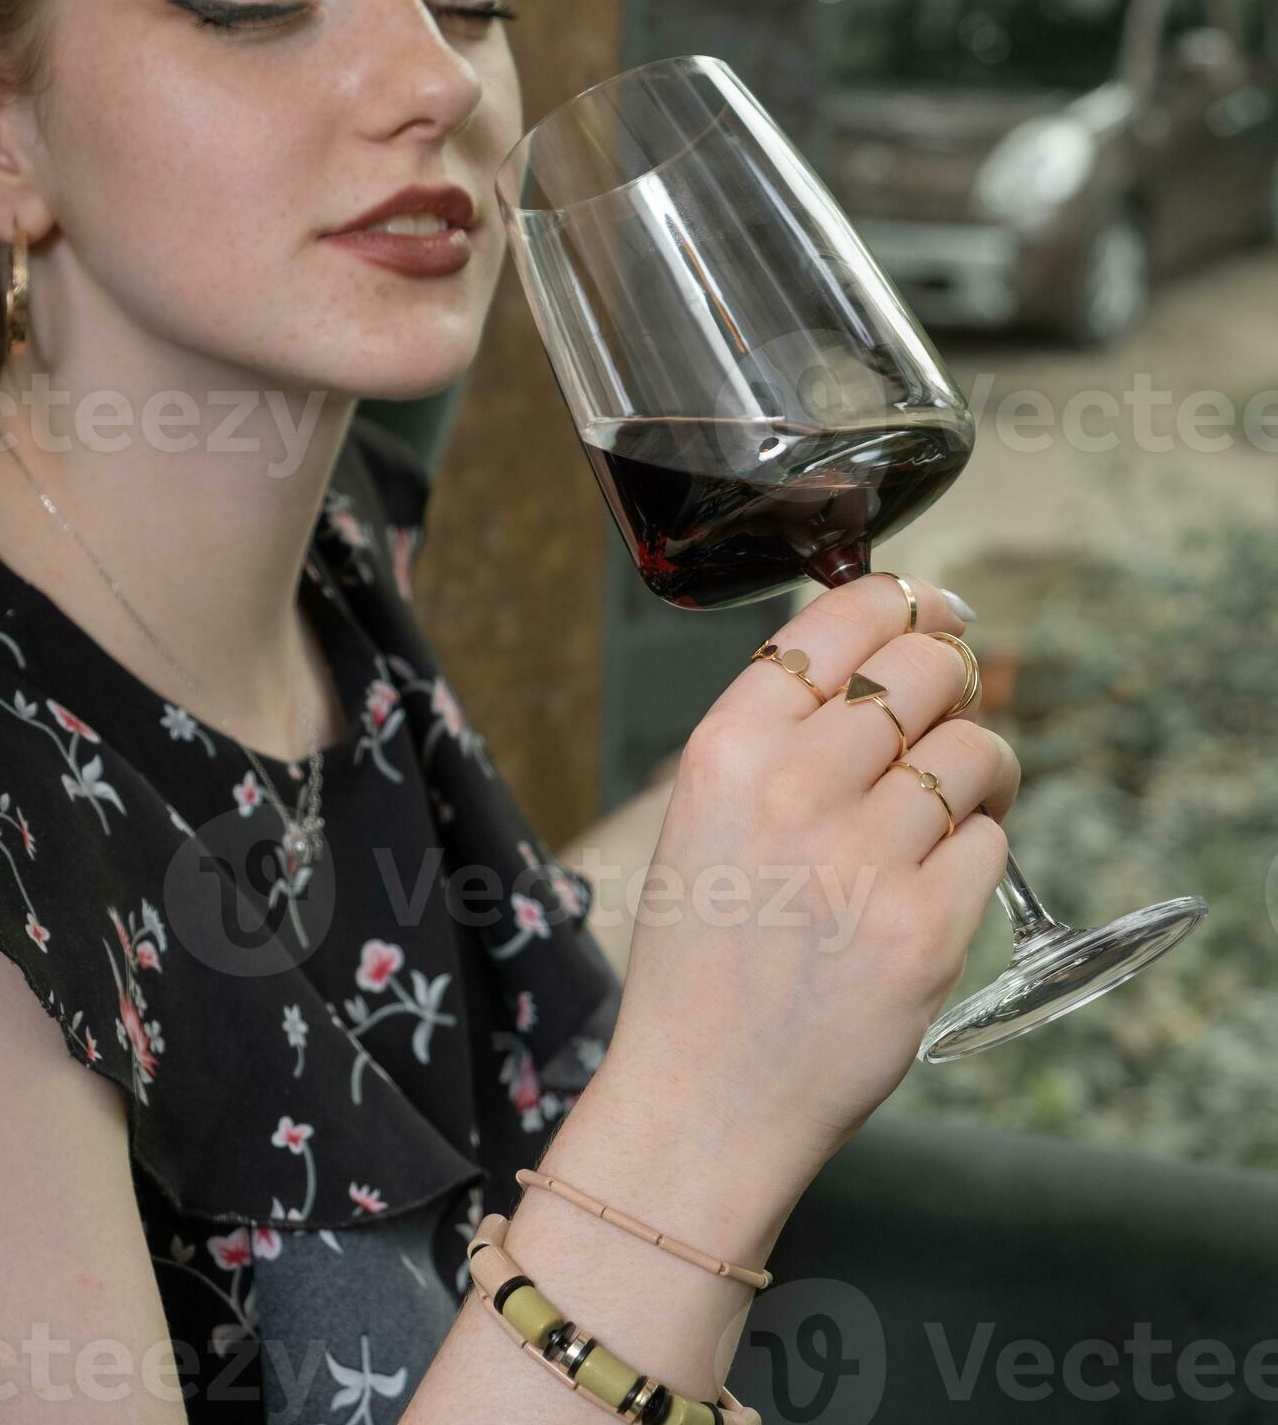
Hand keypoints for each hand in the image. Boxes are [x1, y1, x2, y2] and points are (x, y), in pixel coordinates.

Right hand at [600, 574, 1018, 1211]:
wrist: (706, 1097)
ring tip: (961, 796)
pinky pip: (991, 843)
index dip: (907, 600)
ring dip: (982, 766)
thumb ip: (783, 729)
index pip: (843, 618)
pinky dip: (978, 852)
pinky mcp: (924, 930)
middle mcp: (793, 788)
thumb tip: (894, 646)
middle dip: (956, 676)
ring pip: (975, 750)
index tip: (935, 611)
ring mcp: (862, 859)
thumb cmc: (707, 951)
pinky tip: (937, 877)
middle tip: (954, 705)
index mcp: (727, 748)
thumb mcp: (706, 812)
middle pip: (925, 668)